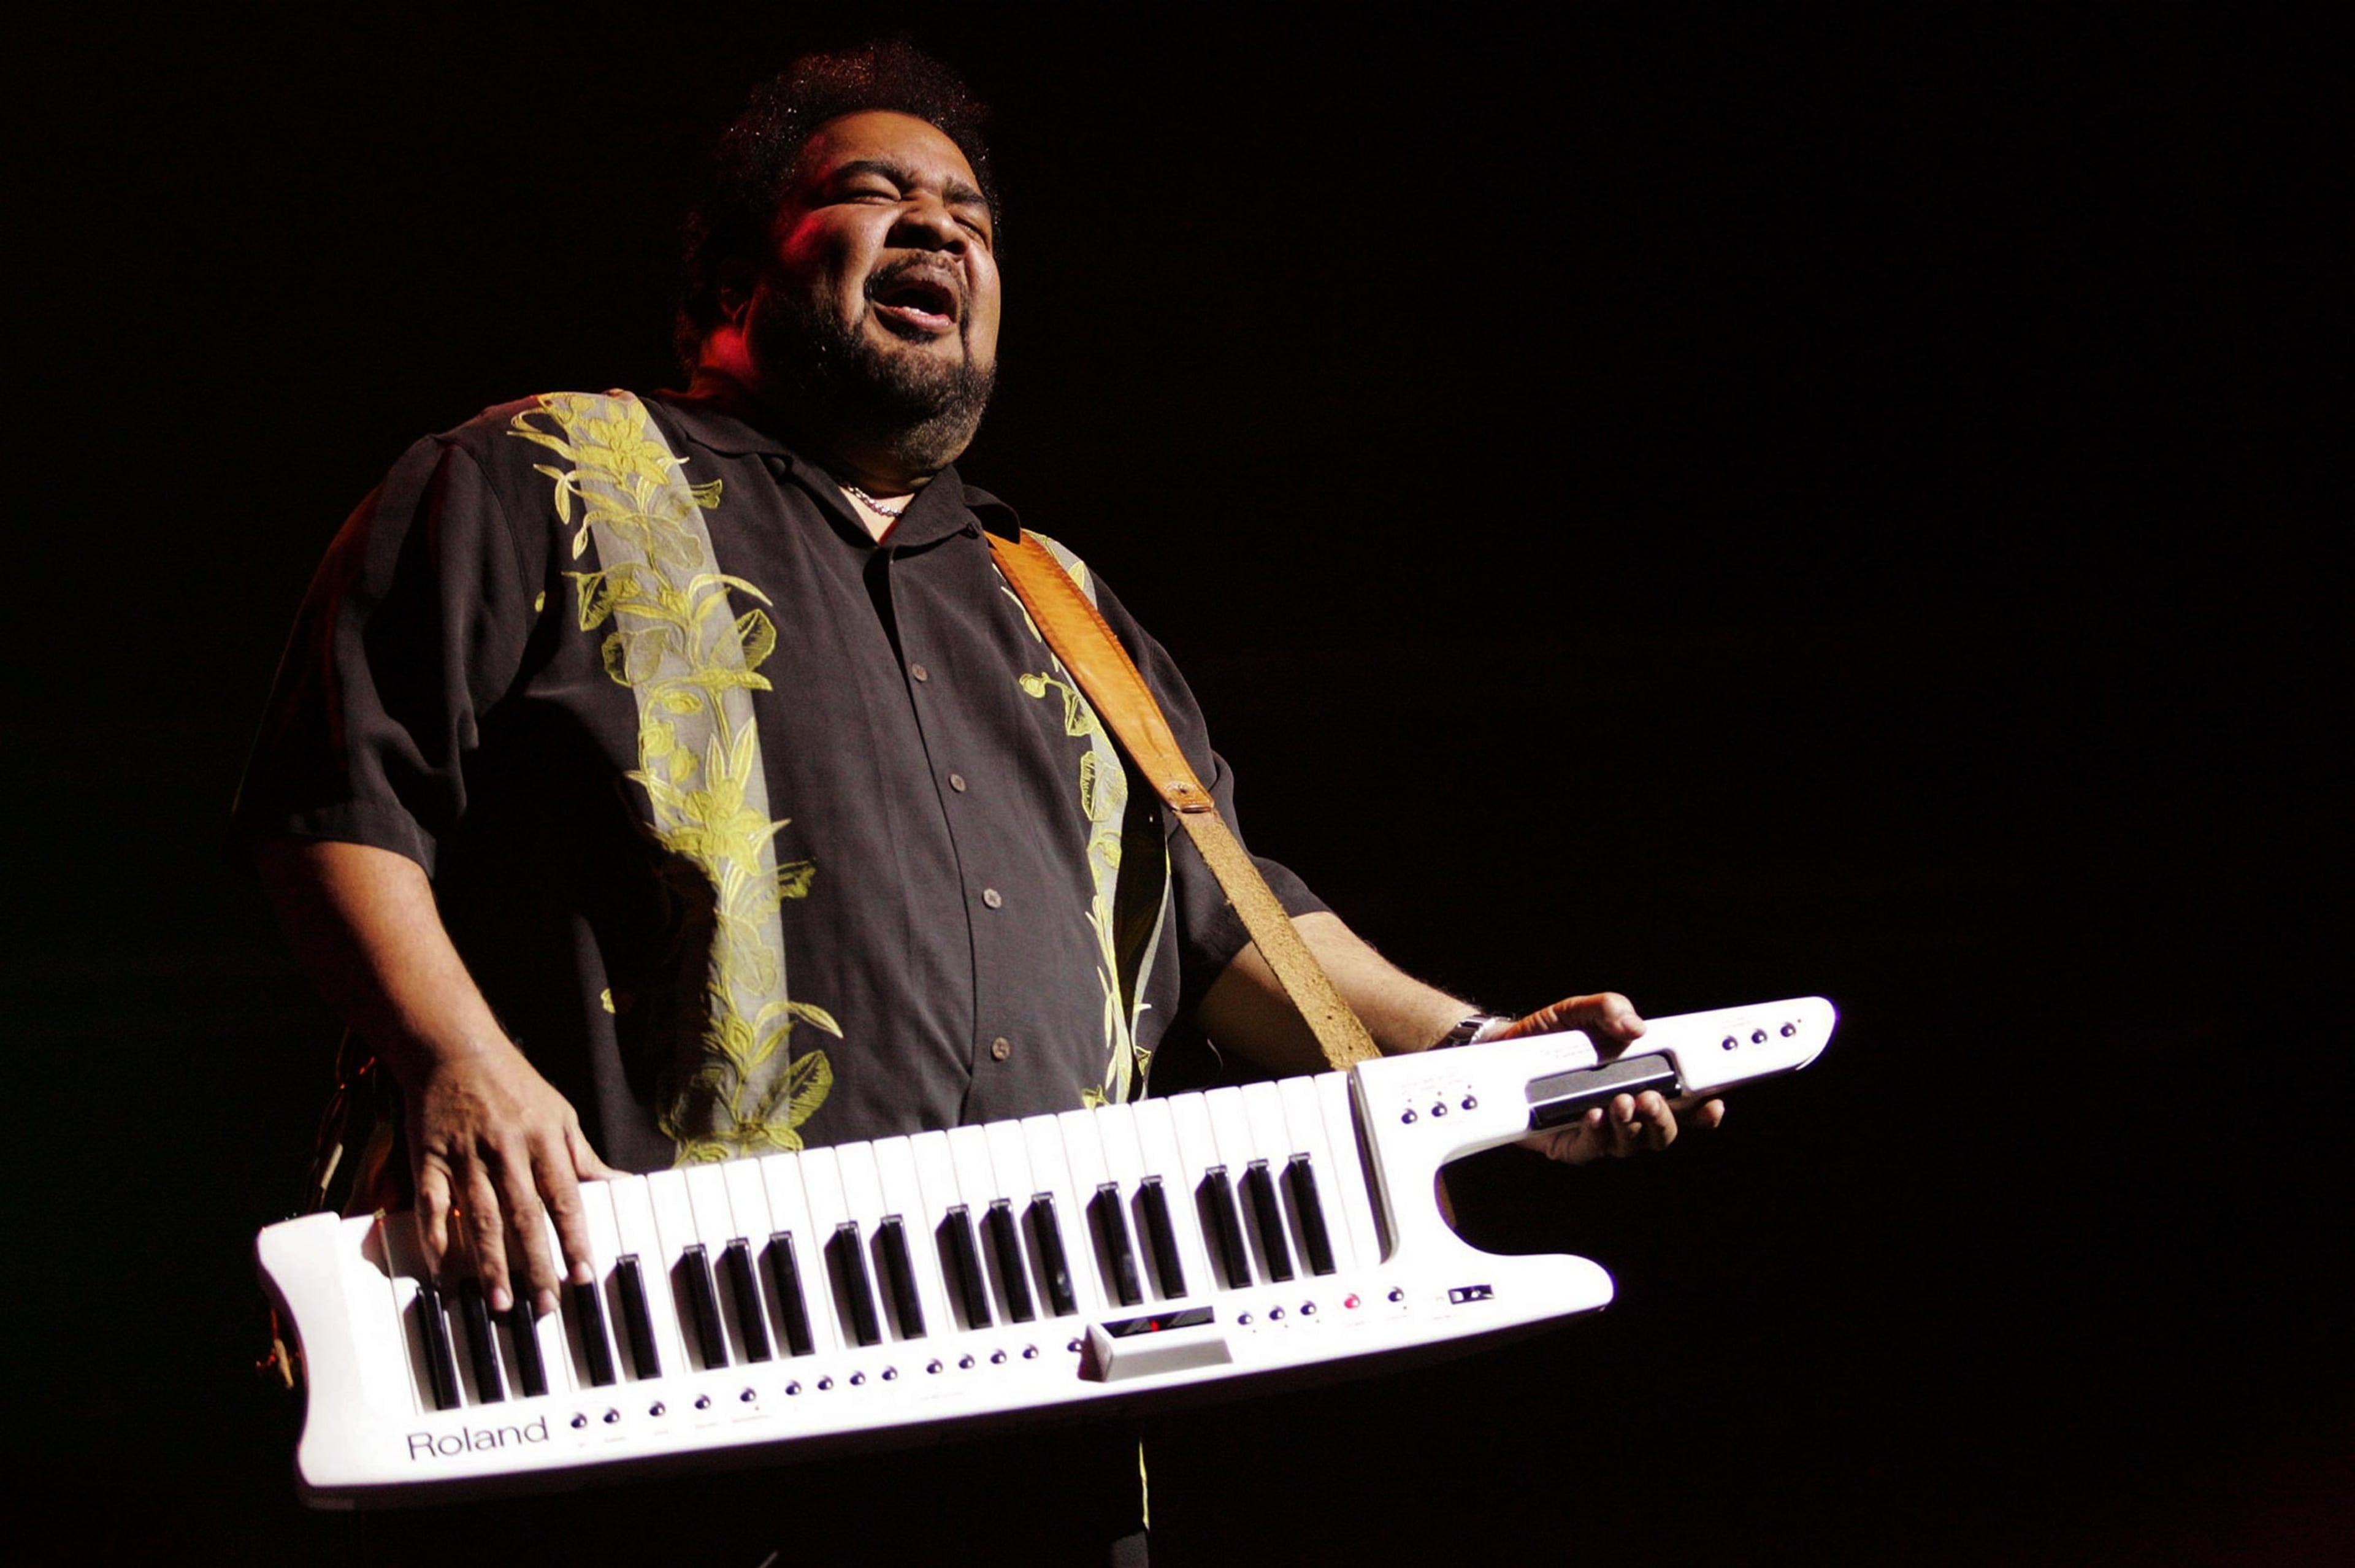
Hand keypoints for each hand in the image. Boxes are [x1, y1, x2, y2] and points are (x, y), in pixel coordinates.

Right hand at [408, 1040, 620, 1315]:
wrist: (455, 1048)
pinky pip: (432, 1204)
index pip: (564, 1199)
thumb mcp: (560, 1114)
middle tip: (544, 1306)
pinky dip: (436, 1237)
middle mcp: (507, 1150)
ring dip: (490, 1263)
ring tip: (499, 1301)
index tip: (583, 1275)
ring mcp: (466, 1156)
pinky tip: (441, 1269)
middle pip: (524, 1217)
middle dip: (536, 1264)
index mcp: (544, 1140)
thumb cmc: (515, 1085)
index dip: (574, 1239)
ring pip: (481, 1218)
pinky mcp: (429, 1158)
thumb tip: (620, 1185)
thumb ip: (584, 1157)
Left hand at [1489, 992, 1725, 1164]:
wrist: (1500, 1051)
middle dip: (1665, 1119)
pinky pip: (1593, 1148)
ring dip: (1633, 1127)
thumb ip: (1609, 1009)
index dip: (1704, 1108)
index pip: (1685, 1102)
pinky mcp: (1571, 1143)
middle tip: (1651, 1098)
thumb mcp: (1578, 1010)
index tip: (1714, 1102)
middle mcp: (1625, 1109)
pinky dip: (1598, 1134)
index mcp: (1640, 1080)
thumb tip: (1636, 1026)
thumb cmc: (1548, 1033)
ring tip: (1620, 1102)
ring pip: (1632, 1143)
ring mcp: (1600, 1130)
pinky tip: (1593, 1116)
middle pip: (1664, 1131)